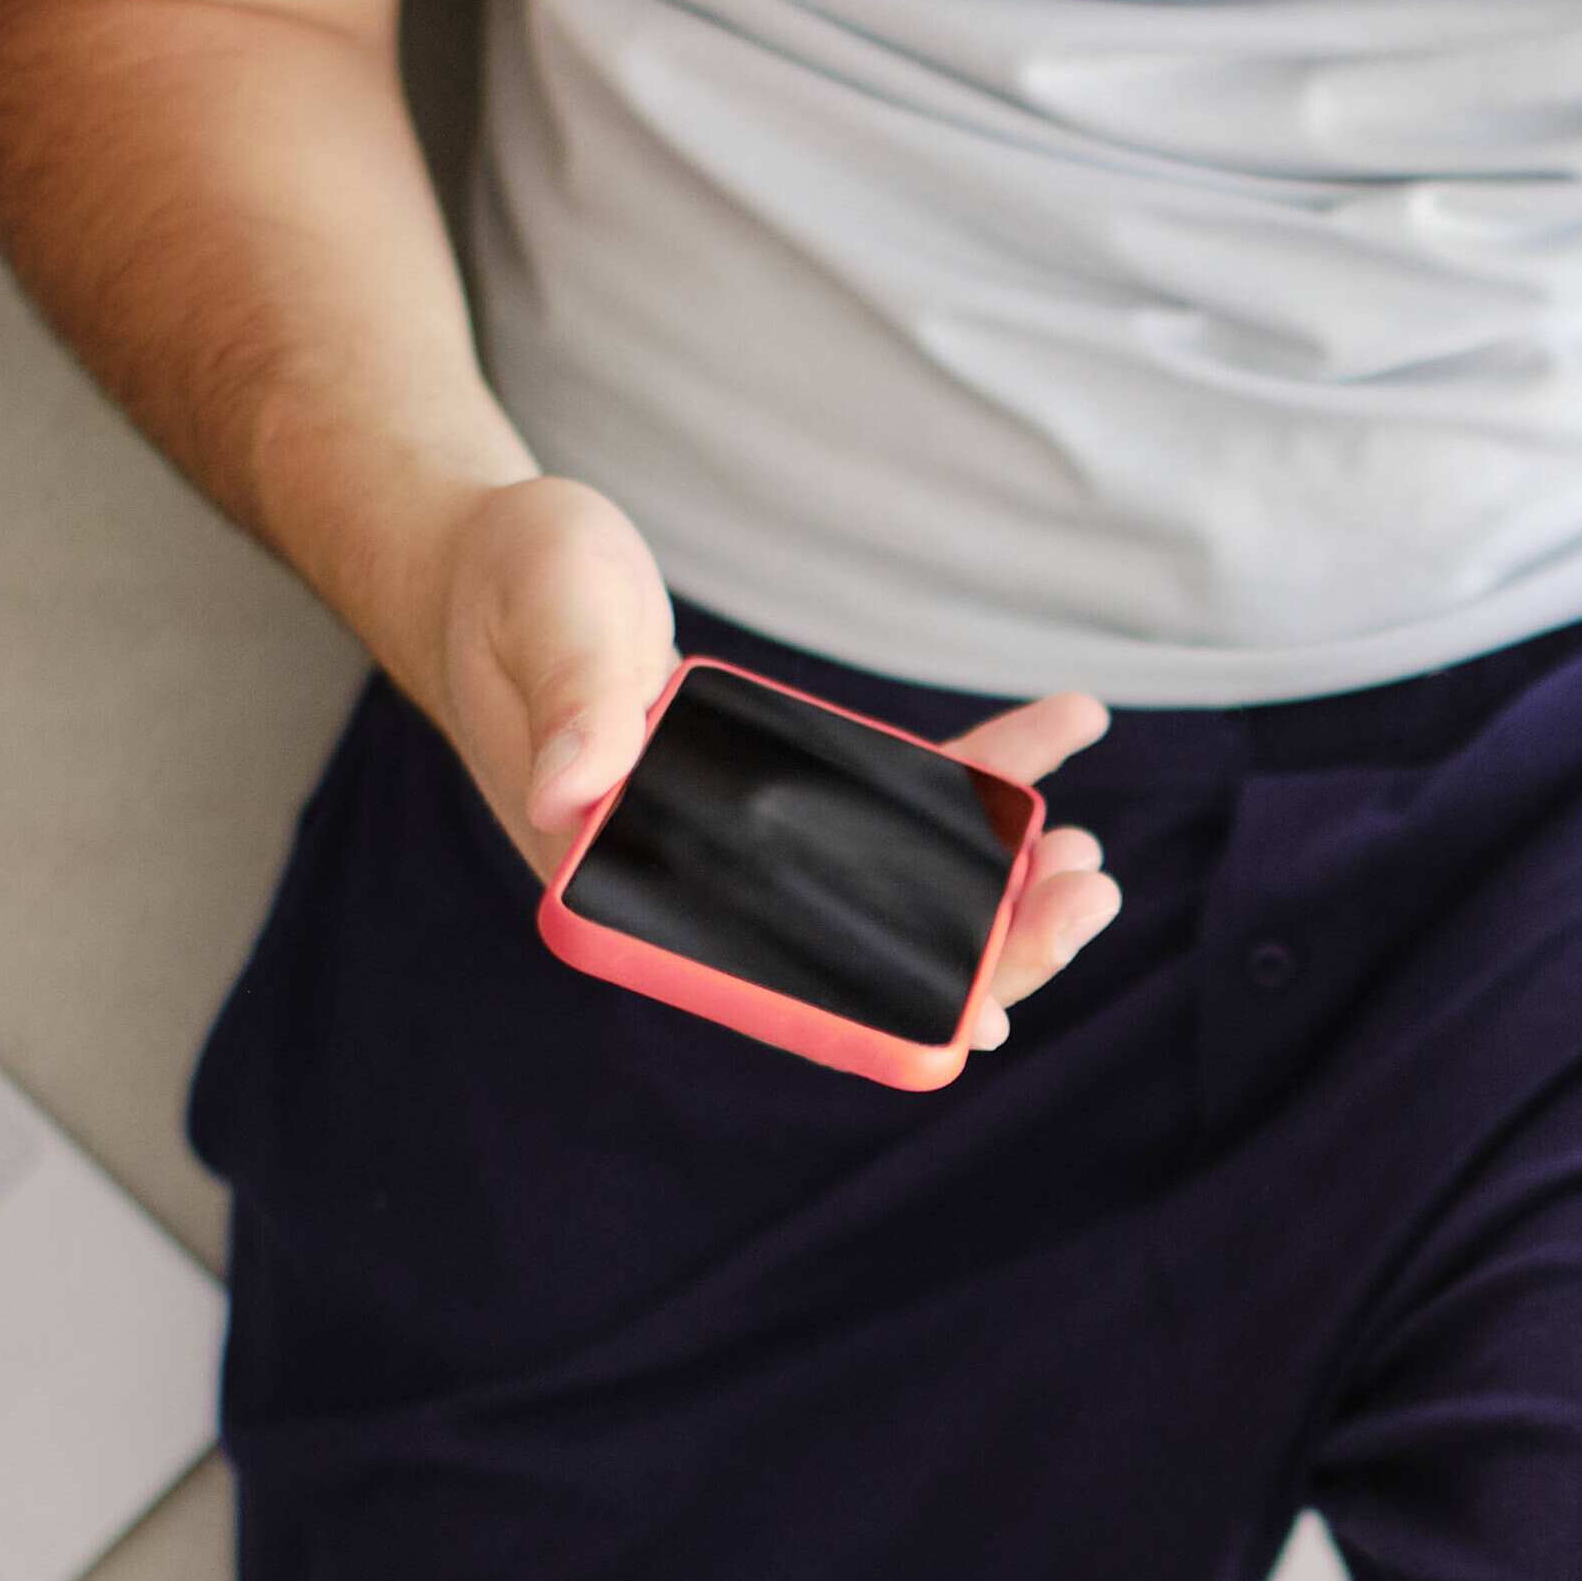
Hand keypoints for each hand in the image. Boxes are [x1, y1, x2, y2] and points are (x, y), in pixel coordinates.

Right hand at [409, 473, 1122, 1047]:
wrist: (489, 561)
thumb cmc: (506, 588)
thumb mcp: (544, 622)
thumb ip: (569, 704)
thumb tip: (574, 792)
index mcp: (627, 880)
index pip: (772, 973)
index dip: (876, 1011)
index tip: (987, 1019)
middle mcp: (696, 877)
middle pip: (856, 944)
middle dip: (981, 942)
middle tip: (1089, 895)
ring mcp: (749, 833)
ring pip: (892, 884)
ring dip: (998, 879)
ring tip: (1092, 855)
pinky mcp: (783, 774)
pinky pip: (898, 790)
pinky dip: (983, 768)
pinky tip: (1071, 725)